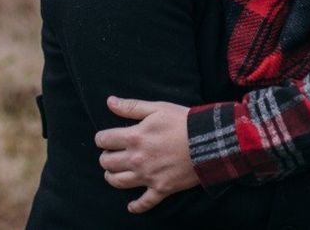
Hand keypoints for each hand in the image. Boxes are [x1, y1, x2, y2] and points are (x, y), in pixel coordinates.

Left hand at [94, 97, 196, 213]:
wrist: (208, 141)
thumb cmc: (183, 121)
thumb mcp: (157, 108)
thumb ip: (131, 107)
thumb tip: (109, 102)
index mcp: (134, 137)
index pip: (104, 140)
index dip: (101, 138)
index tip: (104, 138)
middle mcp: (137, 159)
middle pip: (107, 162)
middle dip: (105, 157)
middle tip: (110, 154)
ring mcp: (148, 176)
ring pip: (118, 182)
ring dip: (112, 177)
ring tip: (113, 173)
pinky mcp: (161, 188)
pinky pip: (144, 203)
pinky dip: (136, 206)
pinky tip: (131, 206)